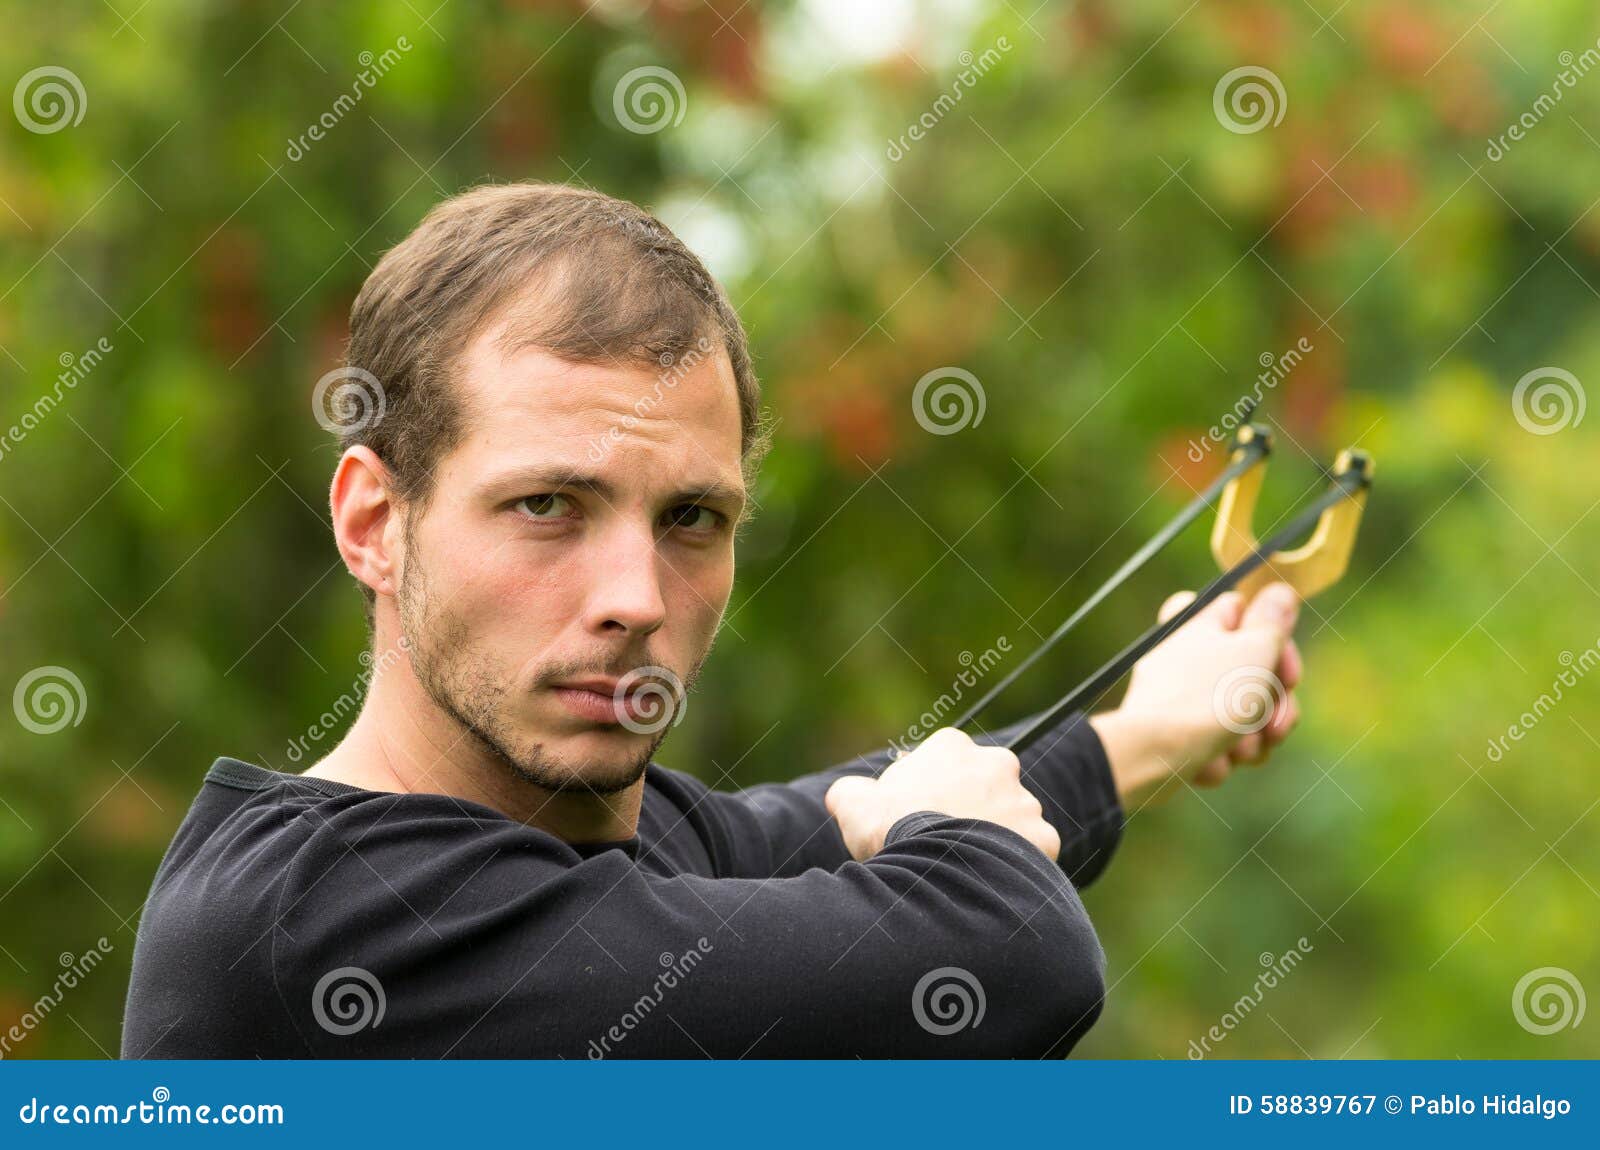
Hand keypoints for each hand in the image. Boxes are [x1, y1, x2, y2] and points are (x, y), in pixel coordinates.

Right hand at [824, 728, 1059, 861]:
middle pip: (986, 786)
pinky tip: (992, 882)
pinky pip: (1034, 852)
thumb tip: (844, 794)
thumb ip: (851, 792)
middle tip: (947, 844)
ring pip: (1014, 819)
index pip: (947, 761)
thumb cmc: (890, 830)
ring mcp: (1024, 800)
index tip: (918, 816)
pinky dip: (1018, 867)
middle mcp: (996, 763)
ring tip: (970, 870)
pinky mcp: (1043, 836)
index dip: (931, 790)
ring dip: (997, 838)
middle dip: (973, 809)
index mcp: (952, 746)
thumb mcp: (854, 804)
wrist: (933, 871)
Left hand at [1090, 581, 1301, 803]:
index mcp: (1199, 625)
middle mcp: (1184, 657)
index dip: (1271, 637)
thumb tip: (1278, 591)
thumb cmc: (1208, 698)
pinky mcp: (1174, 736)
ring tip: (1240, 748)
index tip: (1286, 671)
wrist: (1154, 756)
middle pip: (1247, 670)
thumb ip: (1271, 621)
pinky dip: (1220, 756)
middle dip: (1271, 704)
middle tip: (1277, 726)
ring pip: (1237, 713)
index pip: (1238, 608)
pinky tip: (1211, 761)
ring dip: (1251, 738)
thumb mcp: (1254, 651)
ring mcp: (1177, 698)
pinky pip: (1214, 743)